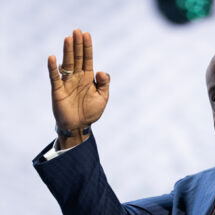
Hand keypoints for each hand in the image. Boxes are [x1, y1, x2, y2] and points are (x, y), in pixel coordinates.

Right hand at [48, 29, 109, 147]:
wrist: (79, 126)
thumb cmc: (91, 112)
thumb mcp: (103, 98)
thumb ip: (104, 84)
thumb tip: (102, 71)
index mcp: (88, 78)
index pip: (87, 59)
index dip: (87, 47)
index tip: (87, 34)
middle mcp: (77, 77)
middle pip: (77, 58)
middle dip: (77, 45)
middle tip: (77, 31)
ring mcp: (67, 82)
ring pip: (67, 64)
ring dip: (67, 52)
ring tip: (68, 38)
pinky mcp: (58, 90)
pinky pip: (55, 77)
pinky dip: (53, 68)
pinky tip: (53, 57)